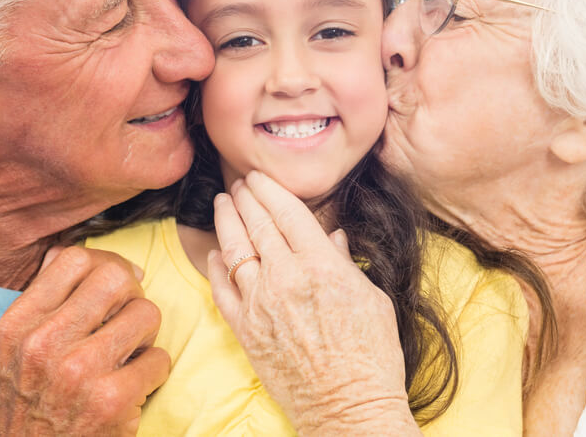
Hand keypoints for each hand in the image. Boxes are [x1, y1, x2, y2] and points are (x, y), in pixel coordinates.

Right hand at [0, 246, 169, 435]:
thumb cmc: (26, 406)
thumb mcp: (13, 350)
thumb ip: (44, 302)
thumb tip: (98, 260)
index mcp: (18, 325)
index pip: (74, 259)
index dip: (105, 265)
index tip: (115, 287)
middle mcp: (44, 344)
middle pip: (115, 277)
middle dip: (130, 295)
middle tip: (126, 319)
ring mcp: (79, 372)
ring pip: (146, 312)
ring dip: (146, 334)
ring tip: (130, 353)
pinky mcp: (112, 401)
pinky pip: (159, 359)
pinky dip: (153, 372)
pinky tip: (133, 385)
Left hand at [208, 171, 419, 436]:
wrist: (349, 408)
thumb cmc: (371, 356)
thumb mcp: (372, 298)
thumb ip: (346, 261)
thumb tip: (331, 235)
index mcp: (322, 266)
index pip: (287, 212)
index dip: (269, 189)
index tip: (260, 177)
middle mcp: (286, 279)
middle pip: (257, 224)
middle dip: (245, 198)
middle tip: (238, 183)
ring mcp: (261, 304)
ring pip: (234, 250)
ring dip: (226, 221)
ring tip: (222, 203)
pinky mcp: (245, 330)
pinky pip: (221, 289)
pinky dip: (214, 266)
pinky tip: (213, 251)